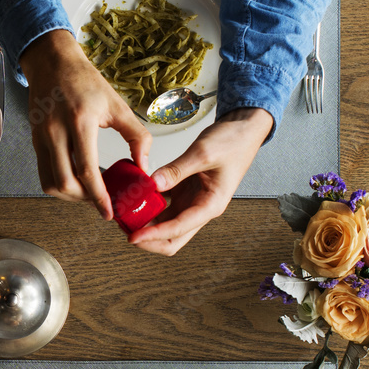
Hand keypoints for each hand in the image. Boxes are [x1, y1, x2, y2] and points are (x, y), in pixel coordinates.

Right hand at [20, 30, 151, 219]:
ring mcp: (41, 136)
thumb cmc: (85, 81)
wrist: (53, 62)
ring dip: (69, 195)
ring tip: (87, 192)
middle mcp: (56, 131)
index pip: (87, 171)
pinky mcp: (34, 140)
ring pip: (49, 183)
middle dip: (84, 199)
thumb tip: (143, 165)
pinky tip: (75, 179)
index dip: (98, 197)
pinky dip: (59, 183)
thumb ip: (136, 136)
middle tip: (100, 201)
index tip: (107, 211)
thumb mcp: (117, 105)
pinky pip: (43, 172)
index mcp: (80, 121)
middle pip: (64, 183)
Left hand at [130, 108, 273, 255]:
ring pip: (166, 224)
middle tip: (126, 231)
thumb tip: (153, 184)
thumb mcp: (202, 153)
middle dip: (149, 239)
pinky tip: (135, 198)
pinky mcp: (184, 191)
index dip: (154, 235)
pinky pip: (164, 206)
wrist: (243, 130)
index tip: (134, 236)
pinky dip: (149, 205)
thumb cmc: (233, 142)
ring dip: (147, 224)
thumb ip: (176, 170)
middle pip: (173, 237)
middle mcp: (201, 208)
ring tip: (126, 216)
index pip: (178, 229)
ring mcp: (192, 201)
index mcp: (211, 205)